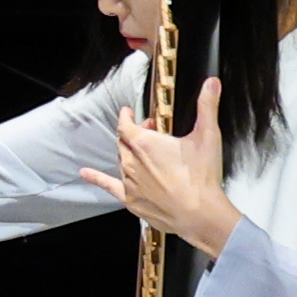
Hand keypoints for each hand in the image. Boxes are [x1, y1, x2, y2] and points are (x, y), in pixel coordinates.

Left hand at [84, 75, 241, 255]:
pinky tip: (85, 173)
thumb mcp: (207, 136)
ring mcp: (128, 182)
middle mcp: (131, 161)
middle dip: (133, 134)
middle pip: (124, 142)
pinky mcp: (130, 200)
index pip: (125, 125)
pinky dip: (96, 178)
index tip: (128, 112)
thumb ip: (207, 107)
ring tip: (143, 152)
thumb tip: (211, 82)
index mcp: (145, 143)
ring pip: (121, 161)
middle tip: (150, 132)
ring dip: (129, 153)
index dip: (126, 118)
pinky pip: (108, 186)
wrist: (199, 214)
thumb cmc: (201, 177)